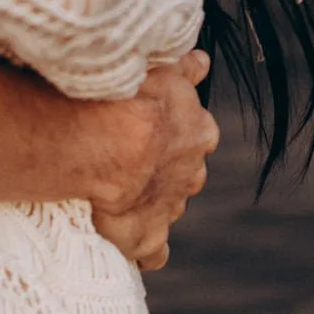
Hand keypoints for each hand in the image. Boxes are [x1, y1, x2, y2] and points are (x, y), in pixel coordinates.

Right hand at [83, 51, 218, 271]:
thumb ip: (184, 66)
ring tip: (117, 195)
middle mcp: (191, 173)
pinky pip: (152, 252)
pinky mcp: (148, 238)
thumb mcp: (162, 68)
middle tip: (131, 159)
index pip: (197, 134)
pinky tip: (128, 244)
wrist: (110, 142)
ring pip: (168, 207)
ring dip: (149, 202)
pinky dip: (143, 248)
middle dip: (165, 170)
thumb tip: (203, 61)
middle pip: (185, 173)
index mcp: (198, 132)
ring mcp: (171, 208)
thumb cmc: (130, 95)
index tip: (152, 128)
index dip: (174, 132)